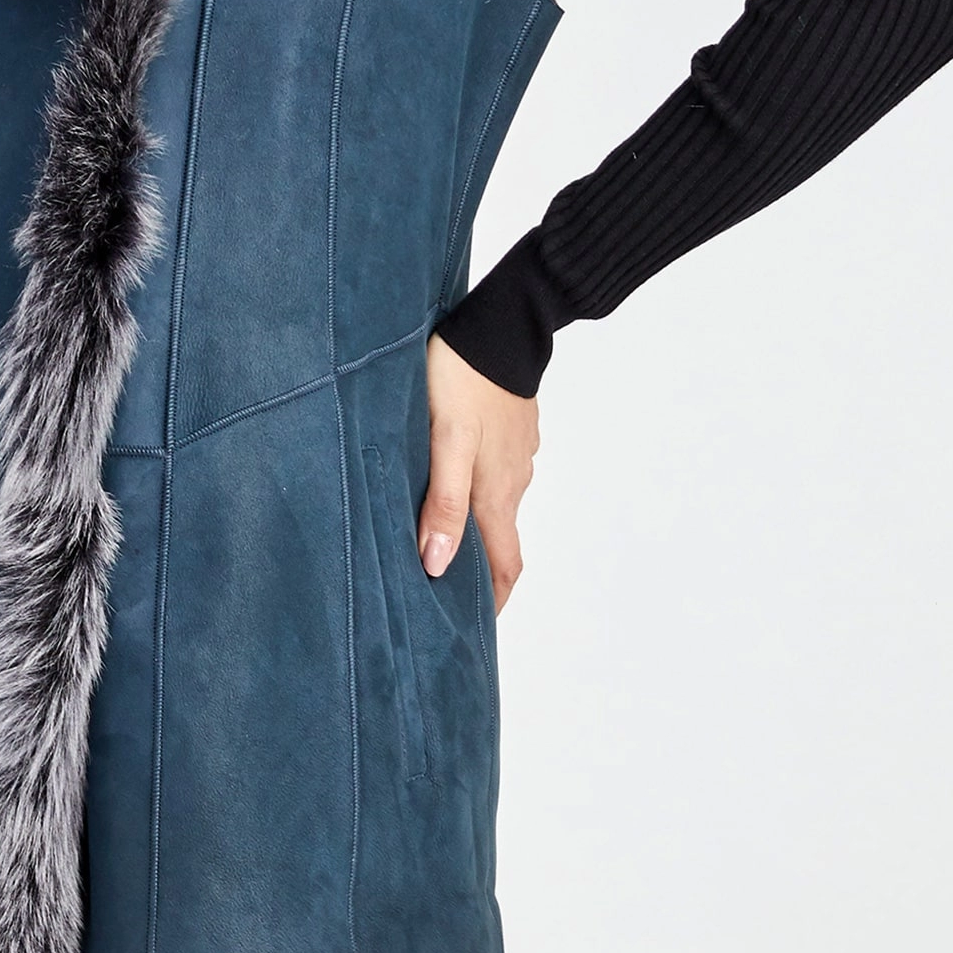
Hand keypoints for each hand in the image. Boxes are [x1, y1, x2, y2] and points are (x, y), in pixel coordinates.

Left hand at [421, 335, 539, 611]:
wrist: (499, 324)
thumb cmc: (462, 379)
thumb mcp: (445, 442)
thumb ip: (444, 502)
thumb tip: (436, 565)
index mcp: (497, 493)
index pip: (505, 566)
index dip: (493, 602)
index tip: (474, 628)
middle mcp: (514, 479)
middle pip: (499, 538)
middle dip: (477, 568)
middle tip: (443, 584)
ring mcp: (517, 453)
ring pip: (495, 500)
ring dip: (474, 523)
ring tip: (436, 526)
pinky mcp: (513, 427)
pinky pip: (496, 468)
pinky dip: (477, 483)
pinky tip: (451, 471)